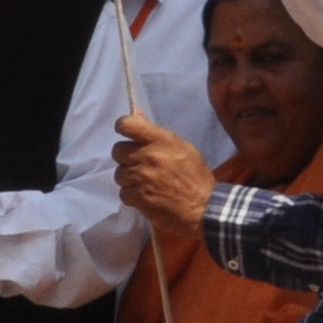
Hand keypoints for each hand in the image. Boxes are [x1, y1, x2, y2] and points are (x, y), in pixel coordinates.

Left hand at [111, 112, 212, 229]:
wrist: (204, 208)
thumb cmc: (195, 176)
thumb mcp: (182, 148)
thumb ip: (156, 134)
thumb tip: (136, 115)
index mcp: (161, 140)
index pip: (127, 124)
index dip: (123, 127)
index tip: (127, 136)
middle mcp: (148, 155)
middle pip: (118, 151)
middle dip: (126, 158)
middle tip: (140, 166)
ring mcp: (141, 177)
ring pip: (119, 174)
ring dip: (129, 179)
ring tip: (145, 184)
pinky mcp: (138, 197)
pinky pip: (123, 193)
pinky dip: (132, 196)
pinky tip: (146, 197)